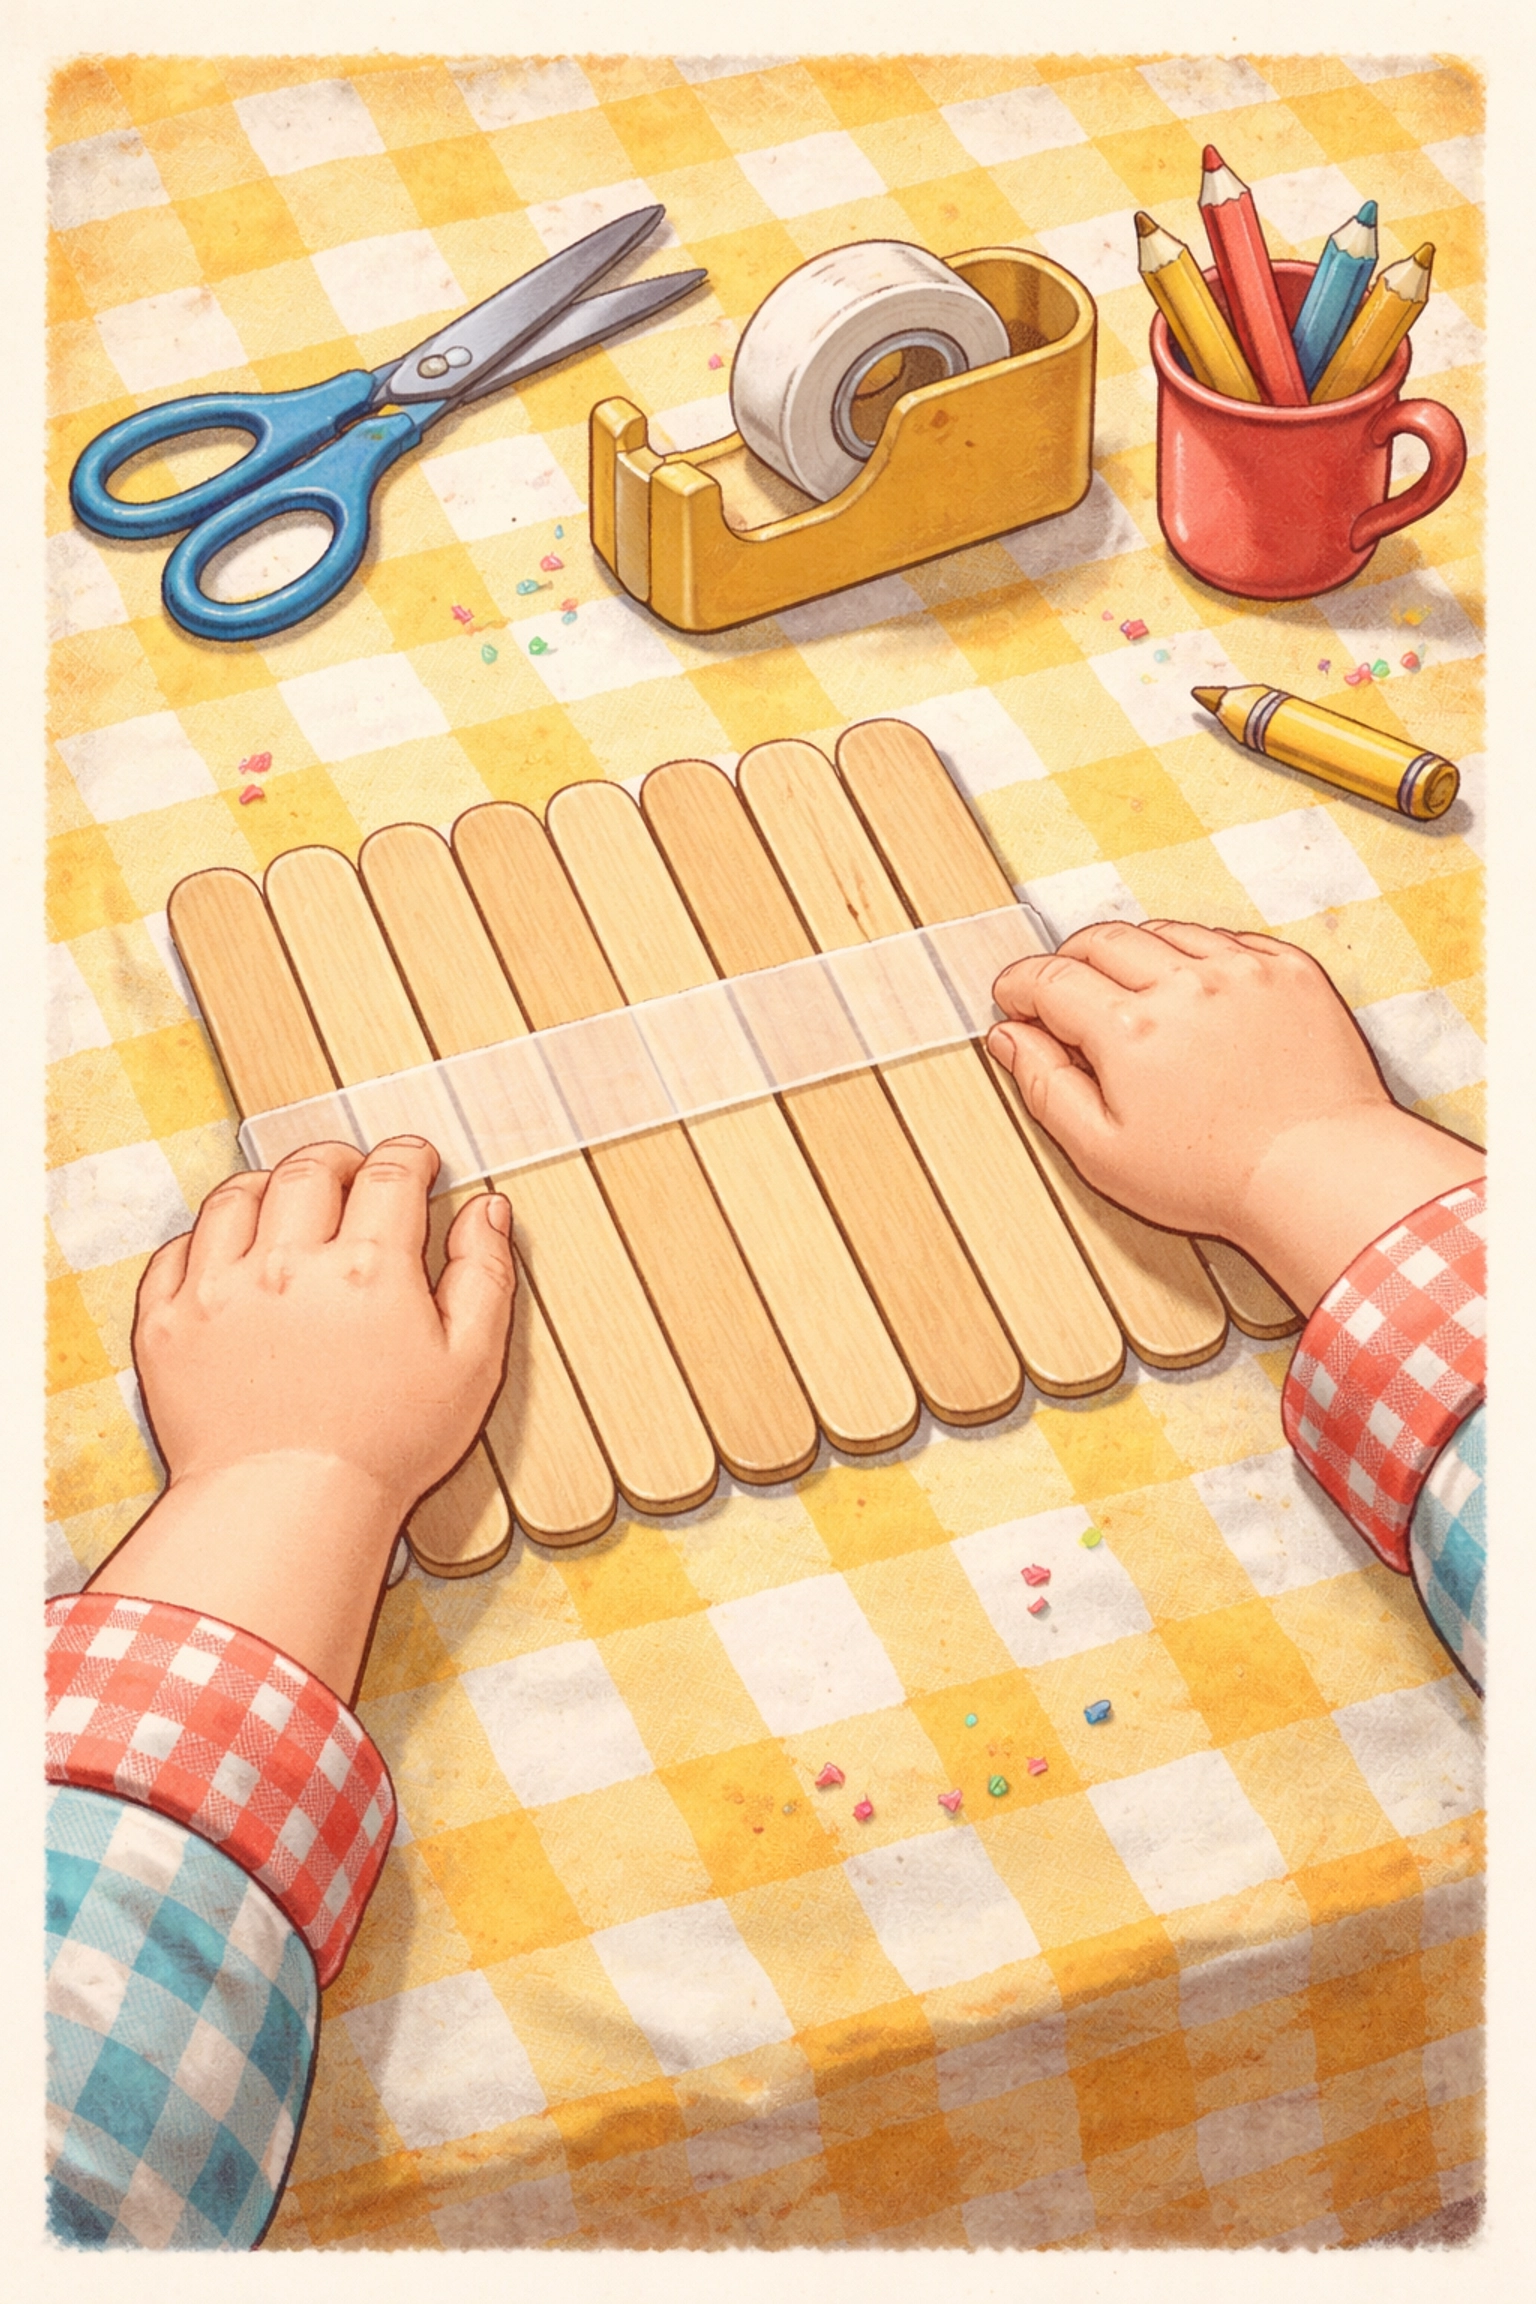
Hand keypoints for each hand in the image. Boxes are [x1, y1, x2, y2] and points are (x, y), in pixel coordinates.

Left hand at [136, 1136, 512, 1514]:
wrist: (288, 1512)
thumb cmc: (383, 1450)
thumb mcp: (469, 1365)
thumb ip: (484, 1276)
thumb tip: (486, 1211)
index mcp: (366, 1269)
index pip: (388, 1175)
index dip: (408, 1156)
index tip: (415, 1161)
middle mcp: (287, 1265)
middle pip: (310, 1171)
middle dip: (340, 1159)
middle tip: (354, 1172)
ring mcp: (220, 1291)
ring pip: (236, 1197)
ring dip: (269, 1186)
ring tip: (286, 1199)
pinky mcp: (171, 1325)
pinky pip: (176, 1251)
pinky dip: (203, 1237)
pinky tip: (226, 1249)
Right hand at [986, 921, 1482, 1313]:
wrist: (1319, 1174)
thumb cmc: (1215, 1178)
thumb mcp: (1102, 1151)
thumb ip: (1044, 1084)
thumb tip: (1009, 1036)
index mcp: (1129, 1027)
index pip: (1050, 978)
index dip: (1019, 985)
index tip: (1012, 996)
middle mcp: (1183, 984)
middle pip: (1101, 940)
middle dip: (1068, 960)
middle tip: (1064, 992)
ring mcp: (1241, 971)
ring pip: (1162, 931)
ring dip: (1133, 952)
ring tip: (1132, 992)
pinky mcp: (1288, 971)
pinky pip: (1226, 938)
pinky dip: (1198, 954)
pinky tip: (1195, 991)